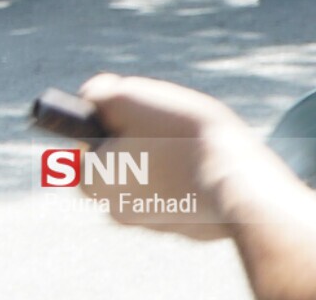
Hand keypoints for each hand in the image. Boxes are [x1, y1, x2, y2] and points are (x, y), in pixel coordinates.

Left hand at [79, 73, 262, 241]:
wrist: (243, 185)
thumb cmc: (180, 137)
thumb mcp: (129, 97)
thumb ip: (98, 95)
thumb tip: (90, 97)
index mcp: (95, 184)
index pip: (82, 151)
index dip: (103, 126)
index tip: (128, 117)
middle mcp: (119, 212)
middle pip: (118, 165)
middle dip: (136, 144)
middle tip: (163, 128)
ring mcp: (157, 225)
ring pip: (152, 180)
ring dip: (165, 160)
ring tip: (188, 142)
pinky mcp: (192, 230)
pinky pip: (183, 196)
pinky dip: (190, 179)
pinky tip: (206, 164)